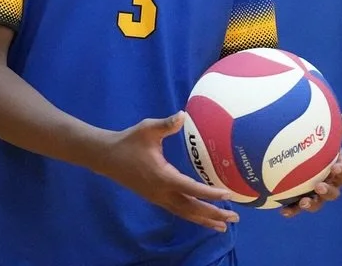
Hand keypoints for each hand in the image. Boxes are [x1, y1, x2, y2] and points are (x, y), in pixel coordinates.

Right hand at [93, 112, 240, 232]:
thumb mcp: (147, 129)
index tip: (227, 195)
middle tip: (234, 217)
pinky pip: (179, 211)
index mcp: (163, 176)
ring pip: (185, 213)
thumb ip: (166, 124)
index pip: (191, 188)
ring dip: (205, 219)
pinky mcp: (156, 198)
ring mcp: (159, 198)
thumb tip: (183, 115)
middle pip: (192, 208)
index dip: (210, 193)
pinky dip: (193, 216)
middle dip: (213, 214)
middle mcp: (162, 192)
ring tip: (224, 226)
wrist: (107, 157)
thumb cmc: (129, 141)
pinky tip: (202, 217)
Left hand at [281, 108, 341, 218]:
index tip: (335, 167)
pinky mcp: (297, 198)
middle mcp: (328, 183)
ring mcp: (313, 193)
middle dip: (328, 192)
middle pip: (333, 193)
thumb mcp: (327, 130)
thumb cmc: (315, 137)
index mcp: (337, 169)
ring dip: (312, 204)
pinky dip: (292, 210)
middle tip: (319, 186)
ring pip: (317, 203)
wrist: (295, 148)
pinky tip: (283, 211)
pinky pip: (296, 207)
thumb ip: (340, 124)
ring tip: (303, 202)